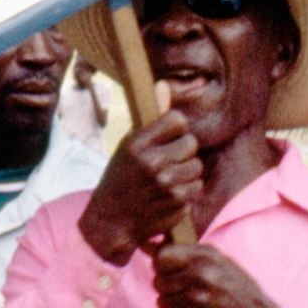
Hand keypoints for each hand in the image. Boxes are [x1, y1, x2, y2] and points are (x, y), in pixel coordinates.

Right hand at [78, 106, 204, 264]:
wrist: (111, 222)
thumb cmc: (120, 180)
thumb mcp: (128, 147)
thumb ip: (152, 119)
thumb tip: (163, 84)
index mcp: (137, 144)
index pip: (177, 121)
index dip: (175, 129)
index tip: (166, 139)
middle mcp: (152, 162)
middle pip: (191, 144)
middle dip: (182, 153)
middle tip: (167, 162)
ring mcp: (167, 184)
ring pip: (197, 167)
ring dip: (187, 173)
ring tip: (168, 179)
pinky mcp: (178, 203)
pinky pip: (196, 188)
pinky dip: (186, 192)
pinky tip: (168, 196)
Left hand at [149, 243, 284, 307]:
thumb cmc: (235, 286)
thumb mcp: (215, 260)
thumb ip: (181, 251)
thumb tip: (144, 245)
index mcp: (206, 258)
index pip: (162, 257)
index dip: (163, 265)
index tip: (173, 270)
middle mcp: (201, 278)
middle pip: (158, 281)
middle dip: (169, 287)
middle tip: (187, 290)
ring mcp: (197, 302)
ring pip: (162, 302)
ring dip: (173, 305)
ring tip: (194, 304)